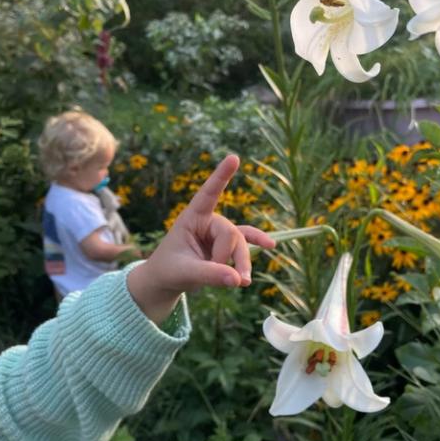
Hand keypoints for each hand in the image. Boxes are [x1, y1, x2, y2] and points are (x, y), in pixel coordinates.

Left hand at [127, 155, 275, 322]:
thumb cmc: (169, 270)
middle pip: (231, 233)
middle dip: (228, 257)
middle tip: (221, 278)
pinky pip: (246, 240)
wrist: (167, 280)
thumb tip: (239, 279)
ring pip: (240, 243)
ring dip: (242, 263)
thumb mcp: (184, 273)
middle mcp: (208, 221)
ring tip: (242, 282)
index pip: (208, 194)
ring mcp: (219, 233)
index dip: (221, 176)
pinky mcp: (226, 245)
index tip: (234, 158)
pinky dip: (257, 243)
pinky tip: (271, 246)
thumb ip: (209, 275)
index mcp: (192, 217)